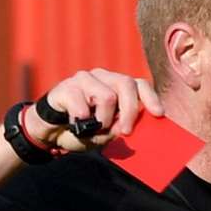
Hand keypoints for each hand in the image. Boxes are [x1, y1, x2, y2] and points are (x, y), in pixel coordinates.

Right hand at [31, 69, 161, 152]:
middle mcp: (103, 77)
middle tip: (125, 132)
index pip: (140, 84)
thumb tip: (126, 127)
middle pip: (126, 85)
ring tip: (93, 128)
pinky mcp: (66, 87)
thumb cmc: (84, 130)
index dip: (151, 98)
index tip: (158, 114)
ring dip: (103, 119)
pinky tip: (75, 123)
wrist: (51, 131)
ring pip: (106, 96)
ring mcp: (84, 79)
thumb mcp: (106, 133)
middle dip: (130, 111)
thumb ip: (119, 128)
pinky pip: (81, 104)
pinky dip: (81, 119)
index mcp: (117, 86)